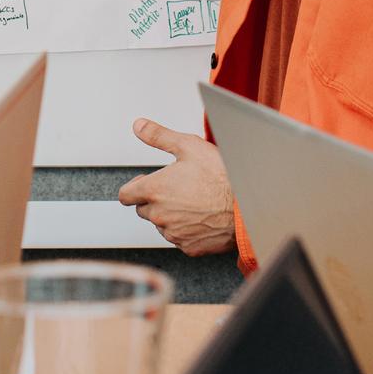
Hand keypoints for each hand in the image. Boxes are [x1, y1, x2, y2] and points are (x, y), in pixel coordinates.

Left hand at [115, 118, 237, 256]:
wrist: (247, 205)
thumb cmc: (222, 176)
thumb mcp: (189, 146)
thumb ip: (159, 136)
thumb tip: (139, 126)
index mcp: (154, 190)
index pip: (126, 195)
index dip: (135, 187)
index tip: (145, 183)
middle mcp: (159, 215)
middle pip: (143, 210)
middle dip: (154, 200)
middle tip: (176, 189)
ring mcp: (173, 233)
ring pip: (161, 224)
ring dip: (170, 215)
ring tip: (192, 201)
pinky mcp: (188, 246)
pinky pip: (179, 238)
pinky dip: (185, 229)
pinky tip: (200, 216)